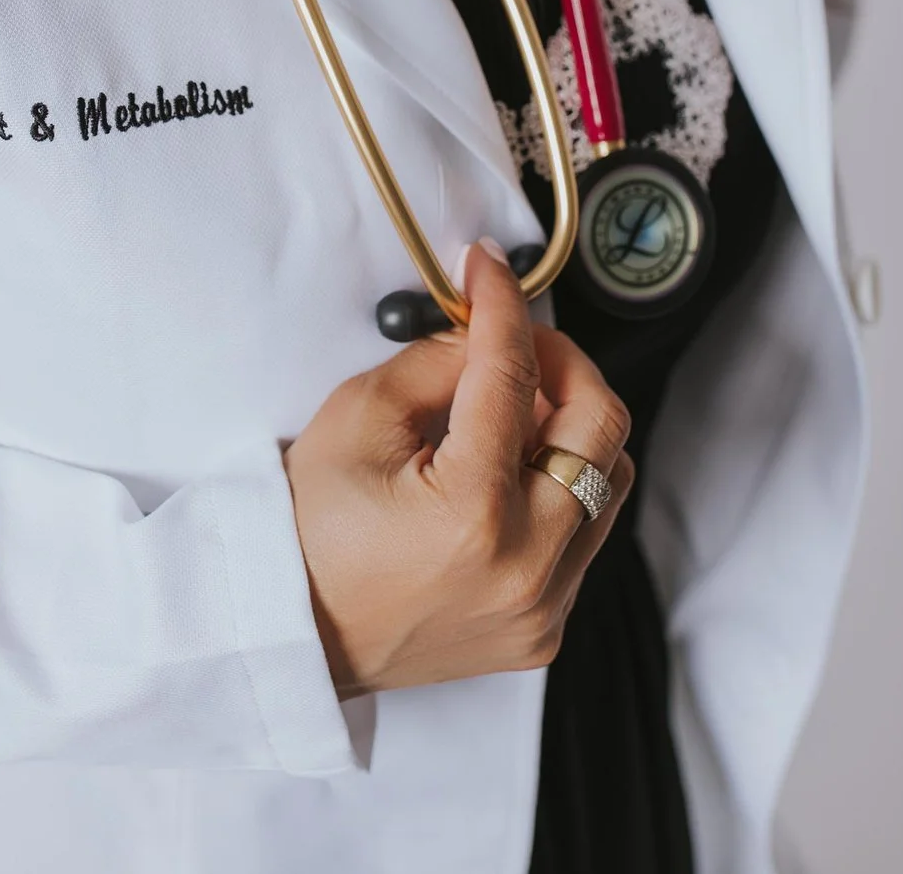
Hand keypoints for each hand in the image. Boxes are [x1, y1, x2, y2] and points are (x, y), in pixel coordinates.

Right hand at [283, 242, 635, 696]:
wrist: (292, 633)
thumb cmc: (309, 531)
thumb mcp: (357, 420)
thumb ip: (436, 363)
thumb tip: (486, 332)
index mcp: (474, 511)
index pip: (513, 376)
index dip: (504, 305)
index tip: (492, 269)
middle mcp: (526, 566)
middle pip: (601, 426)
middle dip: (563, 363)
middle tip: (519, 343)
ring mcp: (542, 606)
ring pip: (609, 481)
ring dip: (569, 429)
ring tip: (511, 413)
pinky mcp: (544, 629)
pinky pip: (583, 536)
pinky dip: (557, 490)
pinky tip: (504, 475)